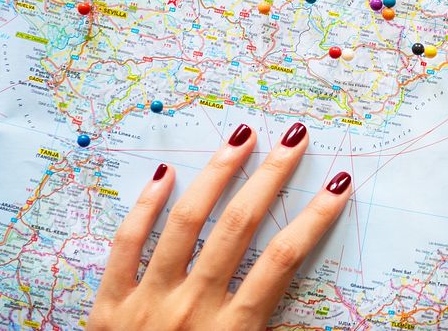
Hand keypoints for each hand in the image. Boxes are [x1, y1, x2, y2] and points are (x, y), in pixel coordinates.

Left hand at [89, 122, 351, 329]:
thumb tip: (329, 325)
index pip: (283, 260)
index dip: (315, 218)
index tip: (339, 184)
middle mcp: (193, 308)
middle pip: (240, 226)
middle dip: (272, 176)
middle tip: (295, 138)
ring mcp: (147, 302)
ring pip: (186, 222)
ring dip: (218, 174)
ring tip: (241, 136)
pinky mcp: (108, 305)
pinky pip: (125, 245)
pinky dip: (144, 207)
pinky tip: (165, 173)